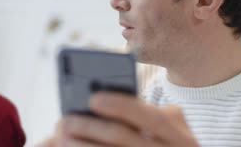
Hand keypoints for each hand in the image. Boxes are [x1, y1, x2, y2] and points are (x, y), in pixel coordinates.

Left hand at [41, 92, 198, 146]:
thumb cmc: (170, 143)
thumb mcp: (173, 128)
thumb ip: (150, 114)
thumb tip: (105, 101)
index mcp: (178, 135)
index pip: (148, 115)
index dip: (121, 105)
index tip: (93, 98)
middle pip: (122, 136)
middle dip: (90, 126)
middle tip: (65, 120)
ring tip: (62, 138)